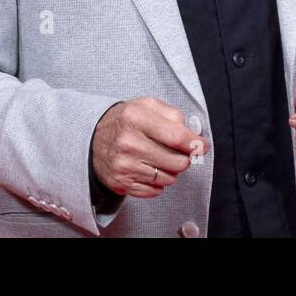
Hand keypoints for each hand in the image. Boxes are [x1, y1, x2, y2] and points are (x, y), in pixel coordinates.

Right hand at [91, 97, 208, 198]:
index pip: (177, 136)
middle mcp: (128, 143)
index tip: (202, 146)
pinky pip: (154, 190)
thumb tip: (193, 135)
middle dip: (184, 159)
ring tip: (161, 160)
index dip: (195, 144)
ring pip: (168, 178)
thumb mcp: (147, 105)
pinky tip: (150, 170)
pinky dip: (158, 183)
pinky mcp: (121, 183)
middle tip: (179, 153)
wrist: (92, 138)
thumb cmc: (125, 121)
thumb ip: (173, 115)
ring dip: (171, 171)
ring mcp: (123, 165)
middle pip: (176, 162)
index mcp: (136, 118)